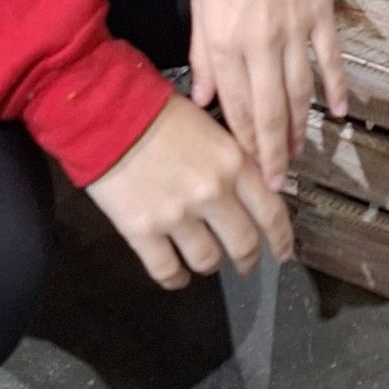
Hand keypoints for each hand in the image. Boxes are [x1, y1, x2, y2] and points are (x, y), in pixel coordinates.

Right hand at [85, 93, 292, 288]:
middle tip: (246, 262)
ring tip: (205, 260)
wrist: (105, 111)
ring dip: (210, 265)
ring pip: (208, 262)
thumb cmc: (154, 110)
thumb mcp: (208, 124)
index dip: (282, 237)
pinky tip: (176, 274)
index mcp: (232, 161)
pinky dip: (175, 278)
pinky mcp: (143, 231)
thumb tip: (253, 186)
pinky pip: (168, 271)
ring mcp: (177, 215)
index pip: (271, 211)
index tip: (284, 250)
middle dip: (248, 258)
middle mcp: (211, 192)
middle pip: (244, 244)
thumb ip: (232, 157)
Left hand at [188, 0, 348, 191]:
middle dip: (272, 151)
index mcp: (225, 38)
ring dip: (299, 127)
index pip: (234, 104)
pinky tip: (337, 113)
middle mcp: (260, 41)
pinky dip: (335, 89)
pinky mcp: (320, 13)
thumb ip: (202, 52)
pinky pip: (330, 60)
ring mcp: (294, 28)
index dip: (243, 141)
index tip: (247, 171)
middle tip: (277, 185)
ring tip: (298, 155)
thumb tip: (203, 98)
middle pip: (268, 108)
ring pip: (299, 92)